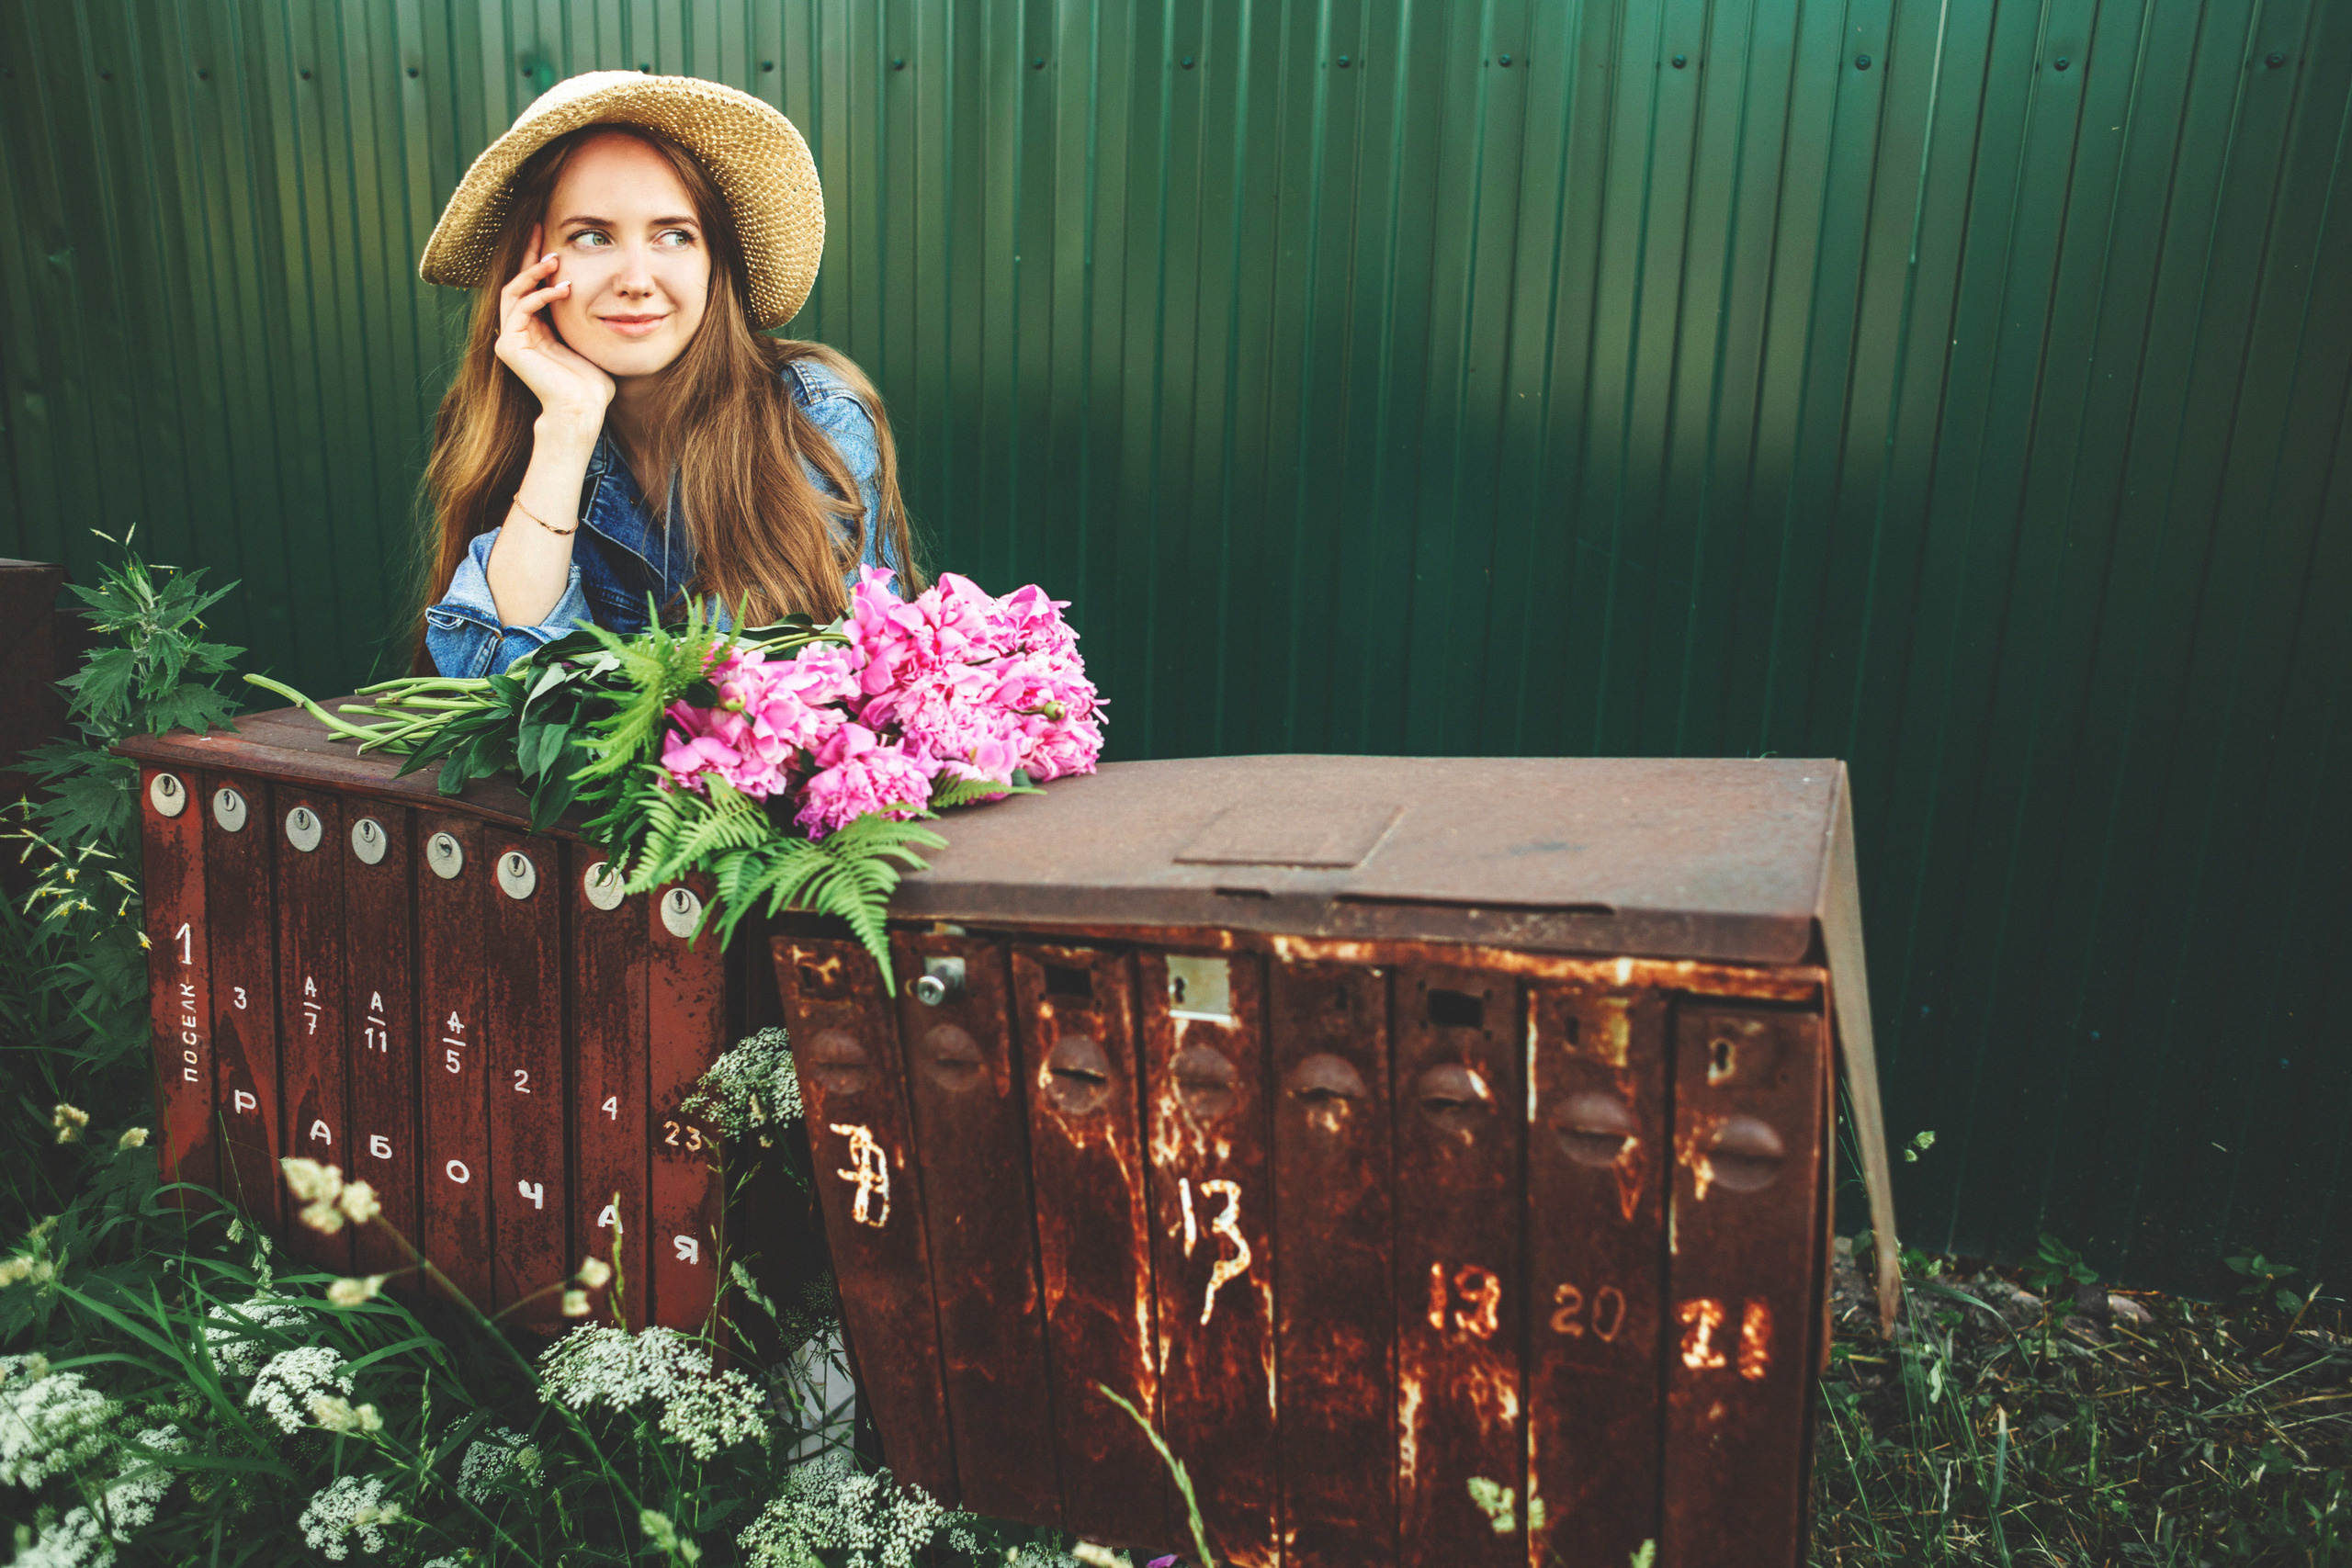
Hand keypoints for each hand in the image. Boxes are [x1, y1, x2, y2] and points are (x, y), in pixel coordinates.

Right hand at [493, 225, 613, 434]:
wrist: (583, 409)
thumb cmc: (592, 382)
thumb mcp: (588, 339)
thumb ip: (583, 316)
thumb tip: (599, 292)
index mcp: (535, 331)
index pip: (532, 287)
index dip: (539, 261)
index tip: (552, 238)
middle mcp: (517, 333)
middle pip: (517, 282)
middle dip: (529, 255)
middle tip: (541, 229)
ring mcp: (510, 339)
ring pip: (514, 292)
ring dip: (534, 272)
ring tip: (556, 259)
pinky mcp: (508, 346)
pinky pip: (520, 308)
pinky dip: (540, 294)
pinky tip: (562, 287)